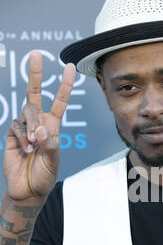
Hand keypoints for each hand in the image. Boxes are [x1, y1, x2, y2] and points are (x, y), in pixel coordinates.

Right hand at [3, 50, 75, 200]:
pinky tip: (26, 150)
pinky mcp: (11, 135)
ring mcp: (23, 128)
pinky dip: (22, 137)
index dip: (65, 84)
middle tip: (35, 53)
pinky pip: (15, 126)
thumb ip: (49, 143)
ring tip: (34, 143)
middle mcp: (38, 123)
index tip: (70, 66)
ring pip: (26, 111)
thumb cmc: (45, 175)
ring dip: (32, 125)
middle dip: (35, 73)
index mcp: (53, 126)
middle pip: (34, 93)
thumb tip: (40, 129)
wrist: (28, 190)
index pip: (59, 101)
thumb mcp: (53, 160)